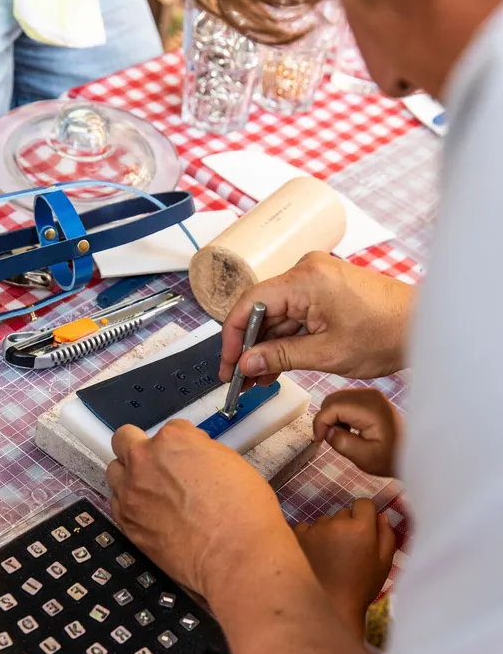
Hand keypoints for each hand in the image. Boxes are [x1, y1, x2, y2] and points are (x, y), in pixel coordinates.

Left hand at [106, 419, 292, 597]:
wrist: (235, 556)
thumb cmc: (244, 511)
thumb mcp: (231, 463)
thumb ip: (201, 452)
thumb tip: (192, 456)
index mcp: (174, 440)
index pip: (170, 429)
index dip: (182, 445)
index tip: (189, 458)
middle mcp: (145, 460)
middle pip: (125, 439)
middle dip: (140, 447)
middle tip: (159, 464)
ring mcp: (131, 492)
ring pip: (114, 471)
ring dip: (129, 475)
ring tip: (152, 490)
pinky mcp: (126, 522)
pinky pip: (117, 503)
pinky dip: (130, 504)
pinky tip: (150, 513)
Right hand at [220, 252, 412, 384]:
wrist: (424, 325)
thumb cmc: (387, 332)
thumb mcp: (326, 353)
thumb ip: (280, 357)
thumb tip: (247, 362)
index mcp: (305, 280)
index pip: (250, 304)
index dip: (233, 337)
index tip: (228, 364)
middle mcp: (306, 273)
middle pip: (261, 311)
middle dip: (249, 348)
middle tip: (239, 380)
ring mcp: (316, 281)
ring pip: (276, 316)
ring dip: (265, 348)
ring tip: (255, 381)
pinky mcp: (324, 292)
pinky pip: (293, 316)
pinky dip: (284, 341)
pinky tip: (274, 366)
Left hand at [293, 500, 395, 637]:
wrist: (330, 605)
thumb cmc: (361, 586)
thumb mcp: (383, 563)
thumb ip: (386, 535)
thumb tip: (381, 515)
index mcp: (361, 527)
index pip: (364, 503)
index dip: (365, 515)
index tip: (364, 531)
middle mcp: (337, 522)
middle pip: (344, 512)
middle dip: (347, 525)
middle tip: (347, 549)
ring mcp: (315, 528)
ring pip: (325, 520)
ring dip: (328, 531)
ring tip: (330, 556)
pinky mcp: (298, 536)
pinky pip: (306, 527)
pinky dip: (310, 536)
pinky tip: (315, 554)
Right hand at [314, 388, 402, 476]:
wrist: (411, 453)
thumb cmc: (390, 458)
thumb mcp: (364, 457)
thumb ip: (342, 443)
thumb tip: (327, 432)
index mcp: (369, 408)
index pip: (332, 407)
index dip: (320, 423)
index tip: (320, 440)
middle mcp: (369, 395)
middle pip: (332, 400)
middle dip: (325, 419)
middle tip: (329, 439)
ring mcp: (370, 394)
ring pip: (336, 399)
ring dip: (332, 417)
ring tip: (340, 435)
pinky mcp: (370, 398)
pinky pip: (345, 401)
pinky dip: (340, 414)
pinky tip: (348, 429)